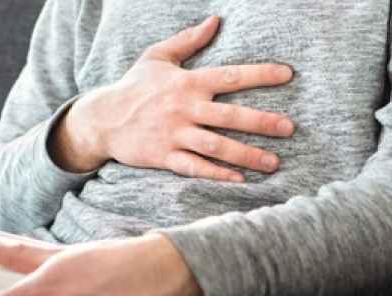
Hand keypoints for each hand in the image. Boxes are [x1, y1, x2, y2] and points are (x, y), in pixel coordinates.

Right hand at [51, 16, 294, 180]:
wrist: (101, 119)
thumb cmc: (132, 87)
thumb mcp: (156, 57)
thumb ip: (187, 40)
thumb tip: (215, 21)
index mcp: (186, 82)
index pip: (229, 76)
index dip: (260, 75)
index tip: (288, 75)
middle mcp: (183, 108)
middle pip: (229, 116)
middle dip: (261, 122)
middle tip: (289, 128)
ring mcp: (173, 134)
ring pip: (215, 145)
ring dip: (246, 154)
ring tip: (273, 162)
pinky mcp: (163, 156)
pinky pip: (194, 167)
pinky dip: (216, 173)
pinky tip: (238, 179)